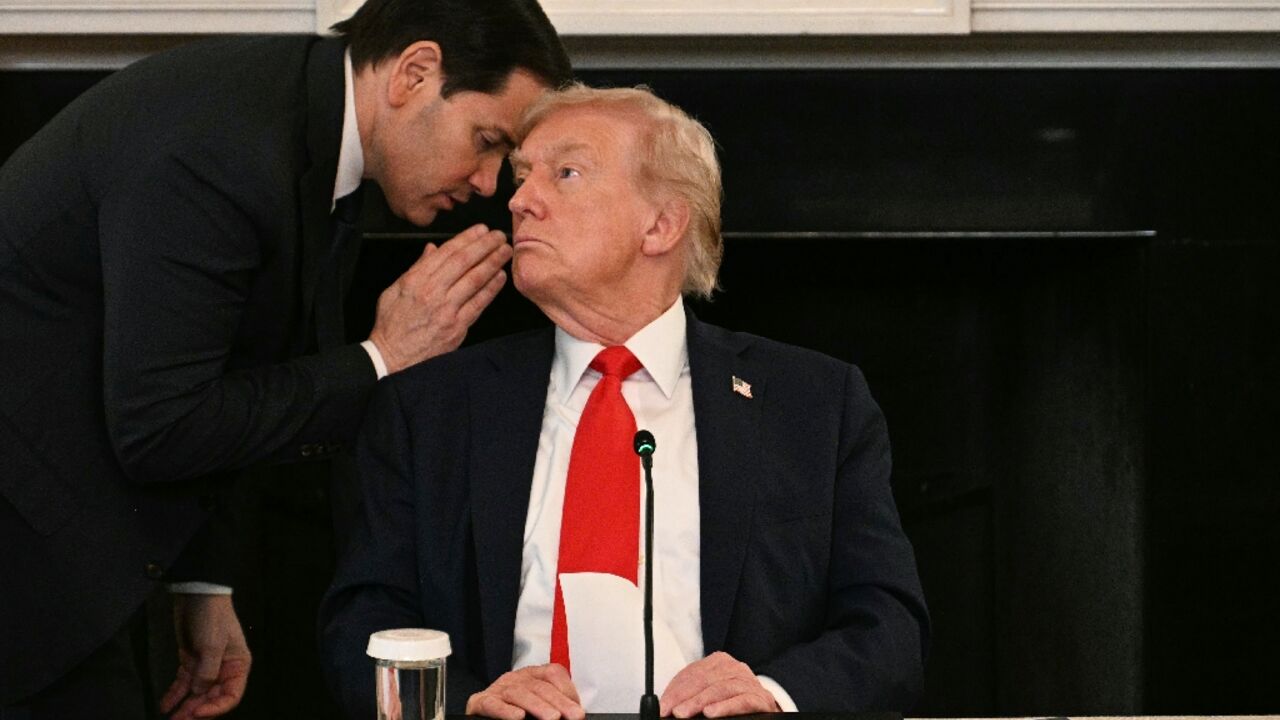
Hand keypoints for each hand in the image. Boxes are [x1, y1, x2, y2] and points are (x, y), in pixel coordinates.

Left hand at [159, 594, 251, 719]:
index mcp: (237, 666)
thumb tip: (199, 694)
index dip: (215, 708)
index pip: (231, 696)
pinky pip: (184, 684)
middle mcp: (224, 669)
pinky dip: (175, 695)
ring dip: (184, 707)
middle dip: (196, 711)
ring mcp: (206, 666)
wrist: (196, 594)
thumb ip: (206, 672)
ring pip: (196, 694)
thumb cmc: (212, 618)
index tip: (196, 713)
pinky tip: (165, 706)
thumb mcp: (211, 645)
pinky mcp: (190, 661)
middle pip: (212, 698)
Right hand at [369, 224, 511, 373]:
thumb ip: (416, 268)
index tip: (480, 230)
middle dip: (485, 245)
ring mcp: (446, 310)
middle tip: (499, 235)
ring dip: (493, 263)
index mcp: (415, 280)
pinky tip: (500, 276)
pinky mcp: (457, 327)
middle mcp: (432, 292)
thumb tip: (432, 249)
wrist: (392, 357)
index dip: (466, 238)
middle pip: (464, 262)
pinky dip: (491, 288)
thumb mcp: (394, 290)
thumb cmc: (391, 324)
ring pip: (475, 280)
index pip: (446, 253)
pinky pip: (479, 304)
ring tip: (505, 251)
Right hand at [466, 663, 584, 719]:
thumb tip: (575, 716)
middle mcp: (515, 678)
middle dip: (559, 702)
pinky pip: (492, 703)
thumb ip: (553, 707)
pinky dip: (505, 711)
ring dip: (537, 706)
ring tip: (552, 718)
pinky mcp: (479, 702)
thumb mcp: (537, 706)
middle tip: (574, 716)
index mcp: (531, 676)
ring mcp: (497, 689)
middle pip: (539, 685)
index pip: (553, 673)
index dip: (567, 690)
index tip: (579, 711)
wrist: (486, 714)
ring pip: (518, 693)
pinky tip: (518, 717)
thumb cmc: (516, 712)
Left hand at [660, 651, 780, 717]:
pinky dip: (725, 707)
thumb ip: (690, 695)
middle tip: (671, 711)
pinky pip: (742, 700)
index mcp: (720, 663)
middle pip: (705, 679)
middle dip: (684, 697)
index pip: (693, 673)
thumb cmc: (730, 703)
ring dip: (700, 702)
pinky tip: (711, 713)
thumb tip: (667, 705)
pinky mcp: (761, 698)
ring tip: (684, 713)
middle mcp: (735, 668)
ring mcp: (749, 682)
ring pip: (721, 688)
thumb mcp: (707, 695)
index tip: (663, 706)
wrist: (762, 711)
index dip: (675, 690)